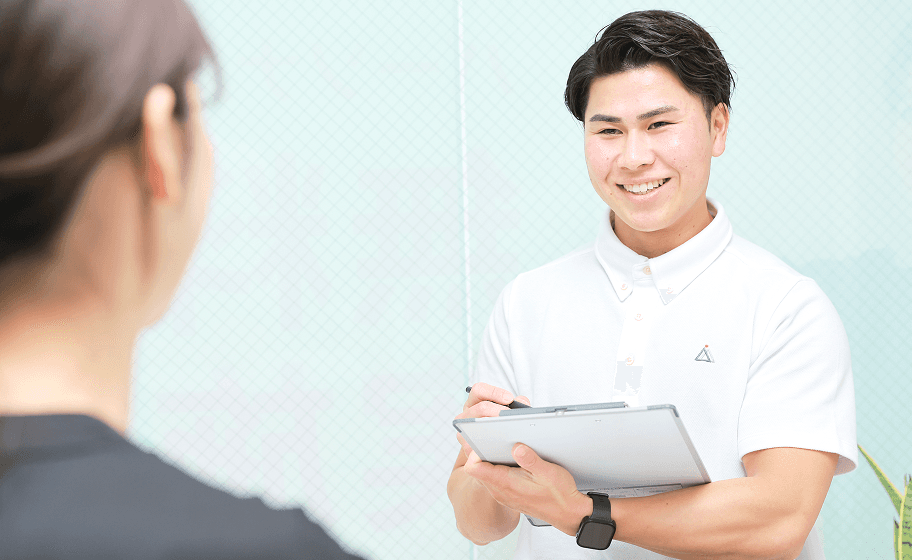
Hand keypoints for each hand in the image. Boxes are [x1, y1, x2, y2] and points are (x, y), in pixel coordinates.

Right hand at [454, 383, 530, 458]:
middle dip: (498, 411)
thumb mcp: (508, 411)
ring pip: (477, 426)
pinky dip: (491, 445)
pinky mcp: (467, 448)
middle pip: (480, 408)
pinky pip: (477, 446)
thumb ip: (517, 404)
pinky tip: (504, 446)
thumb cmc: (500, 426)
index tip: (510, 399)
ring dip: (494, 427)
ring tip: (508, 430)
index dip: (494, 392)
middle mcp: (466, 415)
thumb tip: (523, 403)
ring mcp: (464, 431)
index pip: (479, 390)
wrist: (490, 448)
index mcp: (474, 402)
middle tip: (511, 417)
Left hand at [463, 443, 592, 535]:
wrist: (567, 513)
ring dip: (489, 460)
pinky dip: (497, 469)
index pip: (474, 468)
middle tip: (492, 439)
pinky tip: (510, 461)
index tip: (485, 440)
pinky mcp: (509, 494)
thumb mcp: (548, 472)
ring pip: (485, 475)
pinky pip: (494, 480)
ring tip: (502, 448)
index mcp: (505, 483)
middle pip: (477, 469)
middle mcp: (500, 491)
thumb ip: (530, 459)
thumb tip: (516, 447)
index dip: (474, 452)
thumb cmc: (558, 495)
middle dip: (480, 452)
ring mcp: (503, 494)